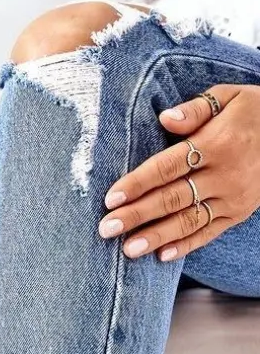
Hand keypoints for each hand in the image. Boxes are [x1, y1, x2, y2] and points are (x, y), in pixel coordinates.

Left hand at [98, 84, 259, 261]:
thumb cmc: (253, 112)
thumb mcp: (229, 97)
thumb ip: (196, 109)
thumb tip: (165, 118)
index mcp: (217, 144)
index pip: (169, 166)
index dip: (139, 183)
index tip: (111, 197)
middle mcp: (224, 175)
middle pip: (173, 198)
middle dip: (137, 215)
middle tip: (106, 229)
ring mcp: (232, 198)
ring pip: (188, 221)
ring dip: (156, 237)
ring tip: (128, 249)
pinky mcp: (238, 214)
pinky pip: (209, 233)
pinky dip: (186, 246)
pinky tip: (162, 256)